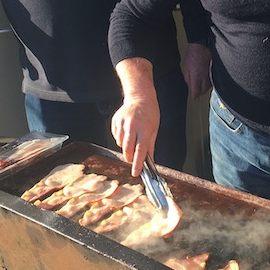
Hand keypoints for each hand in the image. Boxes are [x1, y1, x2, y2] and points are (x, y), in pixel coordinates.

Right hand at [112, 58, 159, 176]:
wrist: (140, 97)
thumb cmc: (150, 113)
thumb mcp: (154, 129)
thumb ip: (150, 146)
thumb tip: (149, 162)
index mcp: (144, 128)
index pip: (140, 150)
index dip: (138, 163)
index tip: (136, 173)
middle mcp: (132, 126)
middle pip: (127, 149)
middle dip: (130, 157)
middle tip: (133, 158)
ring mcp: (122, 123)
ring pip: (120, 144)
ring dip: (125, 147)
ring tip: (132, 137)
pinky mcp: (115, 121)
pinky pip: (116, 137)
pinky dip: (121, 138)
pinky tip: (127, 131)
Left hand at [182, 43, 211, 98]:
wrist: (202, 44)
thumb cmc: (192, 54)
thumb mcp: (185, 66)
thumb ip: (187, 78)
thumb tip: (190, 85)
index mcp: (195, 76)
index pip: (196, 91)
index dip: (195, 95)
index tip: (194, 96)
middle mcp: (203, 77)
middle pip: (203, 91)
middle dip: (200, 92)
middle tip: (197, 91)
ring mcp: (209, 74)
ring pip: (209, 86)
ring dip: (205, 87)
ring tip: (202, 86)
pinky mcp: (214, 71)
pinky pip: (212, 80)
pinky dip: (209, 82)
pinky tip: (207, 80)